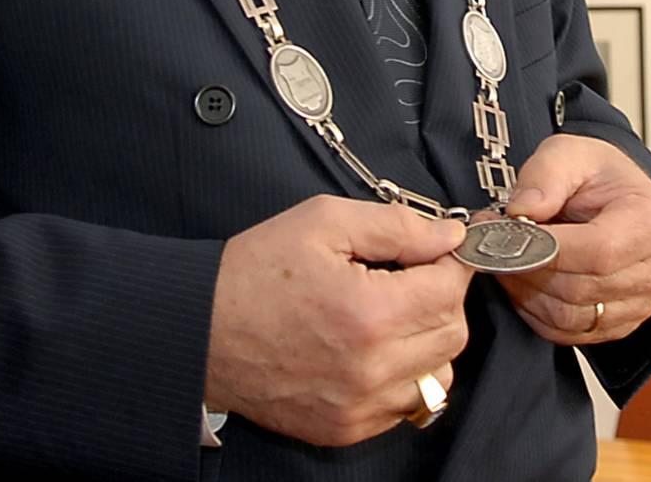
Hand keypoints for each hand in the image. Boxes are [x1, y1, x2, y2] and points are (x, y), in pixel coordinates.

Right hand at [205, 196, 473, 446]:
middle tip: (407, 278)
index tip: (434, 251)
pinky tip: (371, 349)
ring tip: (389, 315)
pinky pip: (405, 404)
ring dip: (427, 342)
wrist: (198, 330)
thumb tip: (450, 237)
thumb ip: (396, 226)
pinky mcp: (345, 430)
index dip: (449, 262)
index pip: (450, 289)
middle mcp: (371, 369)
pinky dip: (402, 376)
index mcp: (370, 313)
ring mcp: (359, 407)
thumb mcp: (323, 222)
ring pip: (438, 375)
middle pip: (452, 334)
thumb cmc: (257, 270)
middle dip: (440, 299)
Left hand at [499, 134, 650, 345]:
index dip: (545, 250)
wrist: (616, 195)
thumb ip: (545, 175)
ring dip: (526, 292)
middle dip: (526, 268)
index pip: (597, 251)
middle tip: (493, 242)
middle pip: (580, 289)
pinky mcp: (620, 323)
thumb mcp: (569, 152)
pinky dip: (537, 313)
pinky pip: (569, 333)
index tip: (506, 234)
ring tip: (507, 259)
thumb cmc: (599, 176)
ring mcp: (640, 302)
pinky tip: (525, 282)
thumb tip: (522, 211)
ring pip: (569, 317)